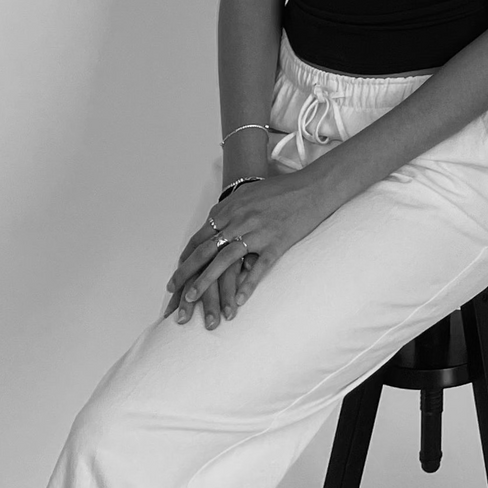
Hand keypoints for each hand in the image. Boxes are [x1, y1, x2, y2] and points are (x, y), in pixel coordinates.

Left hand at [163, 164, 339, 326]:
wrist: (314, 186)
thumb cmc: (283, 190)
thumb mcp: (249, 195)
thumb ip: (230, 211)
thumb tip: (214, 224)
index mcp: (230, 209)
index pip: (199, 238)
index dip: (185, 259)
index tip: (175, 277)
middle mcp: (239, 220)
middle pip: (205, 251)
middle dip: (186, 274)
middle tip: (173, 293)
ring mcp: (258, 232)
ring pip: (224, 260)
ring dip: (205, 282)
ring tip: (192, 301)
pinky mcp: (277, 242)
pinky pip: (259, 267)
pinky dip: (247, 285)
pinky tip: (237, 301)